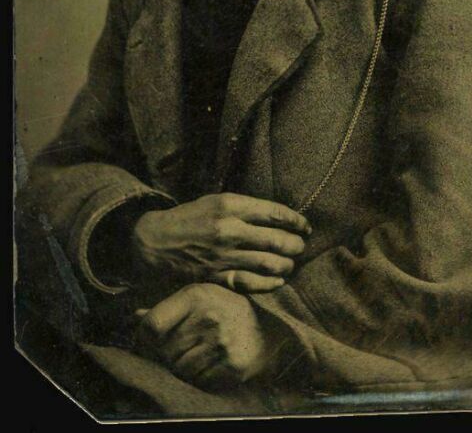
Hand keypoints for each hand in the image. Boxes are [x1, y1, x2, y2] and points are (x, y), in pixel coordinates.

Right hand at [133, 193, 310, 293]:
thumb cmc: (188, 219)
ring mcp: (223, 256)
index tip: (305, 226)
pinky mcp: (216, 277)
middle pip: (276, 239)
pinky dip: (269, 283)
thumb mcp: (215, 201)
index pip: (274, 213)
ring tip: (291, 264)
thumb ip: (244, 208)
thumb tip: (277, 217)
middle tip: (301, 246)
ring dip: (286, 264)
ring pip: (268, 263)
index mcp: (230, 205)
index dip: (296, 221)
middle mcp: (229, 229)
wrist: (153, 242)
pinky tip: (277, 280)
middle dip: (295, 244)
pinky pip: (251, 283)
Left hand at [136, 283, 271, 386]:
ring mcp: (221, 342)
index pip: (152, 325)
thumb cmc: (227, 308)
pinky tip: (212, 363)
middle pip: (163, 351)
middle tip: (180, 349)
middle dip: (166, 355)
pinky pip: (199, 380)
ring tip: (199, 354)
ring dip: (183, 367)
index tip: (146, 343)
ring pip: (179, 369)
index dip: (143, 339)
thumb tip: (135, 317)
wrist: (271, 323)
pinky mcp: (232, 365)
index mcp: (196, 296)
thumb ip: (168, 308)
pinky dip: (201, 376)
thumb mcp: (200, 297)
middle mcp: (208, 317)